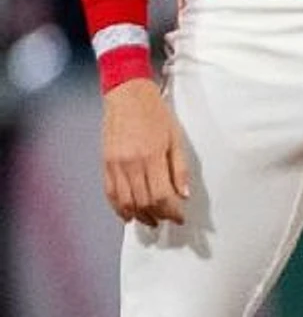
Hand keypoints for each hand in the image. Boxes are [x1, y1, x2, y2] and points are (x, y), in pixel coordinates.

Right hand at [102, 81, 189, 226]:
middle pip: (143, 202)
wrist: (127, 95)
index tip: (180, 217)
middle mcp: (131, 164)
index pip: (162, 196)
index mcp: (152, 157)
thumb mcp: (176, 138)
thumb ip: (179, 169)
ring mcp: (115, 165)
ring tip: (151, 220)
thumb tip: (184, 195)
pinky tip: (128, 214)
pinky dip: (119, 207)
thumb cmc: (156, 114)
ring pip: (125, 202)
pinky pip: (110, 193)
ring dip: (139, 216)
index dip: (172, 212)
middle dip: (158, 216)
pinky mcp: (105, 164)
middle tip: (168, 219)